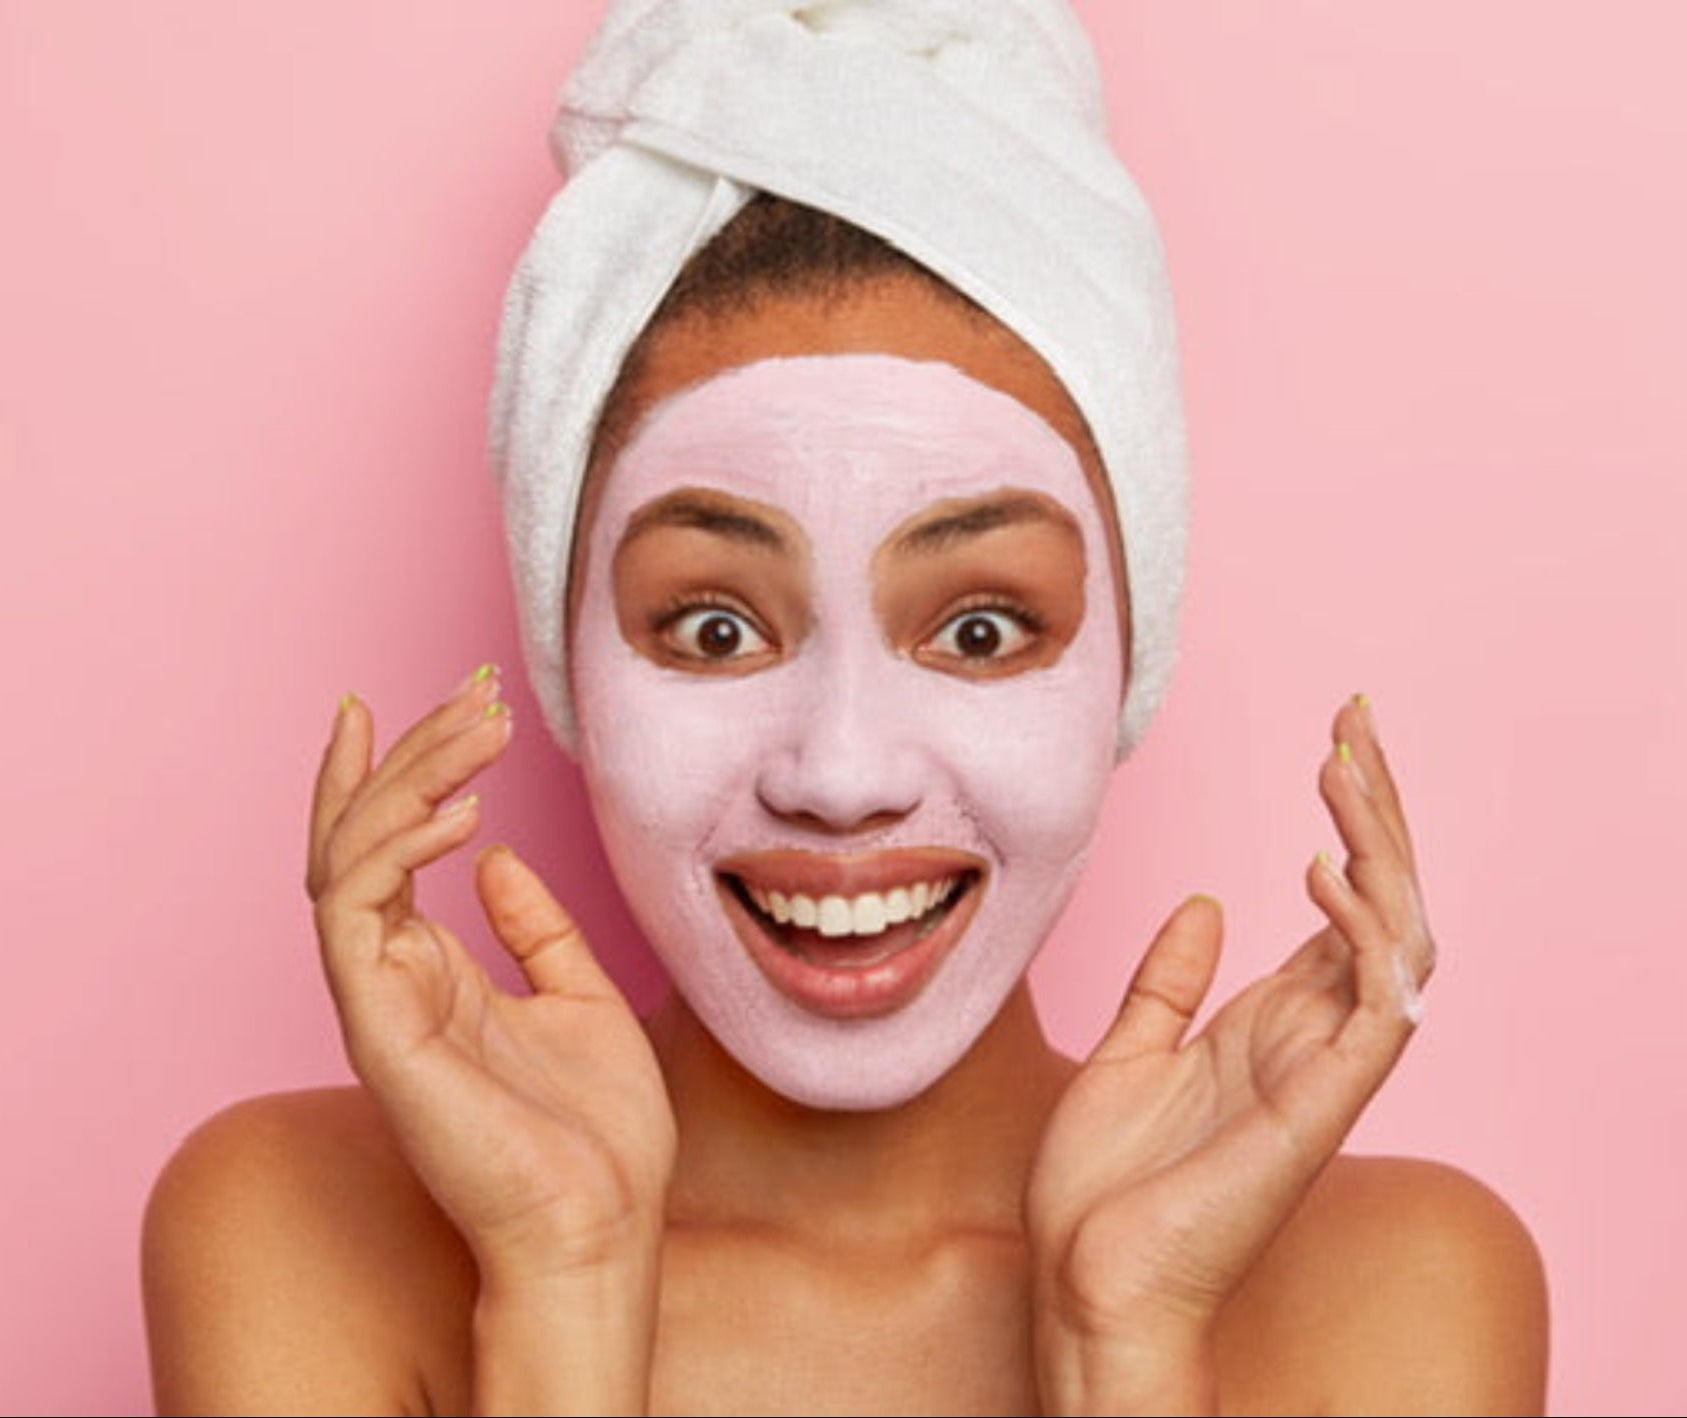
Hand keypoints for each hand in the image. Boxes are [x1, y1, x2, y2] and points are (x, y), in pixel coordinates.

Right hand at [306, 668, 675, 1283]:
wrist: (604, 1224)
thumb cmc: (597, 1132)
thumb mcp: (582, 998)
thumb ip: (535, 928)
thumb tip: (496, 856)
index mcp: (432, 970)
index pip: (388, 850)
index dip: (407, 769)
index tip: (455, 698)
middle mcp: (392, 977)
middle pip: (362, 837)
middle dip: (410, 752)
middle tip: (475, 688)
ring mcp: (379, 1002)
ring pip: (346, 859)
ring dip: (405, 780)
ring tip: (479, 727)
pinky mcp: (380, 1028)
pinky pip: (356, 917)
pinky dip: (396, 852)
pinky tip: (460, 815)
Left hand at [1026, 695, 1434, 1407]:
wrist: (1083, 1280)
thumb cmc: (1103, 1184)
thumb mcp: (1127, 1049)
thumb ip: (1171, 980)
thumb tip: (1208, 903)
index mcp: (1271, 1022)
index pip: (1342, 901)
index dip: (1352, 819)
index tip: (1336, 736)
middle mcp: (1310, 1037)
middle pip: (1381, 900)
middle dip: (1377, 806)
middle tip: (1355, 717)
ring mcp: (1322, 1072)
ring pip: (1399, 939)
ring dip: (1381, 846)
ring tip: (1344, 766)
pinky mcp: (1317, 1109)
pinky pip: (1376, 1011)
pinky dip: (1362, 934)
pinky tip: (1322, 869)